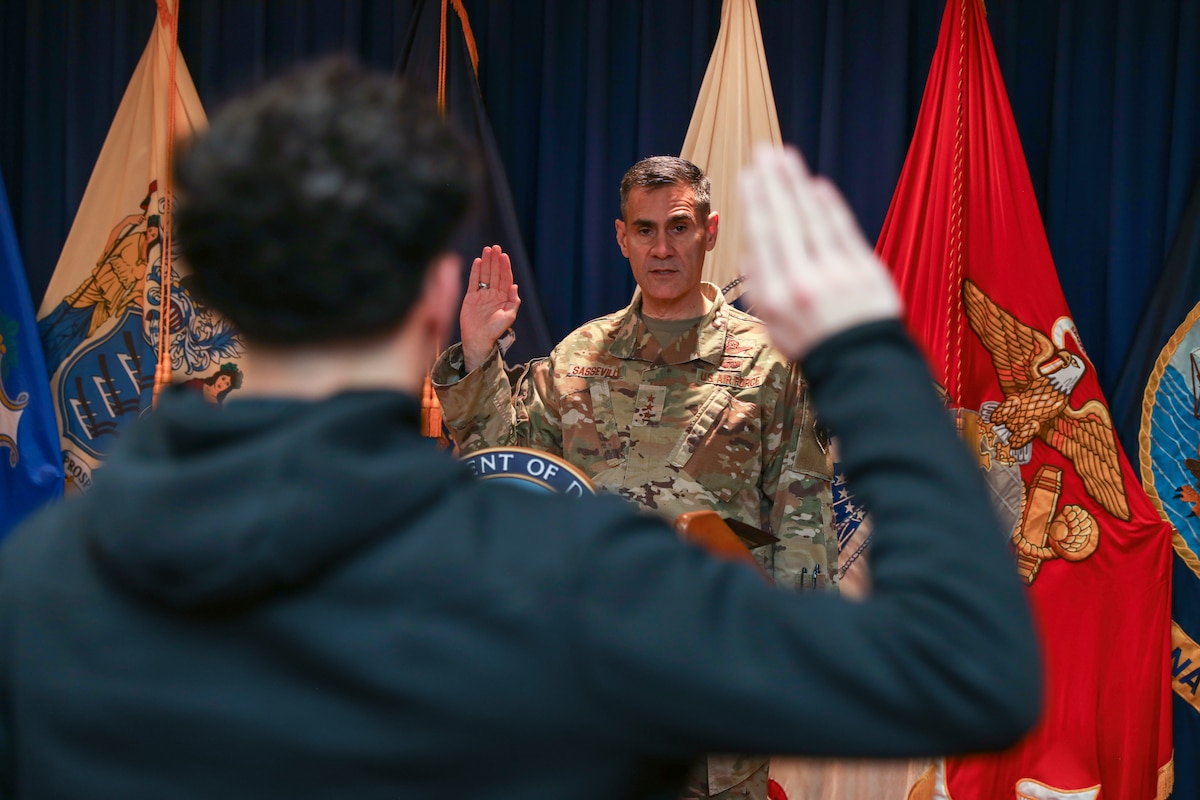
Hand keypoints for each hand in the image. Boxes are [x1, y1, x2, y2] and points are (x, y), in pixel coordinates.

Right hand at [461, 244, 520, 371]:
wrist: (478, 340)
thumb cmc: (495, 331)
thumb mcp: (508, 317)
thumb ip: (513, 301)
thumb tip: (515, 286)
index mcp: (503, 298)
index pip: (505, 278)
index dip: (505, 267)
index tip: (504, 255)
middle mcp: (493, 294)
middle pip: (495, 273)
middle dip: (495, 260)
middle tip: (495, 247)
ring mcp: (482, 295)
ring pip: (485, 274)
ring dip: (486, 262)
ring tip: (487, 250)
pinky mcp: (471, 297)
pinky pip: (473, 282)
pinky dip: (475, 271)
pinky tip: (478, 261)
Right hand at [738, 144, 900, 359]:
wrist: (861, 366)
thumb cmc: (814, 346)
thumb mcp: (774, 328)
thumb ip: (760, 290)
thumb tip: (751, 251)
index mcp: (775, 298)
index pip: (763, 239)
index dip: (756, 204)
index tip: (750, 176)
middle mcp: (802, 282)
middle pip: (786, 221)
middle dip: (774, 183)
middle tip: (765, 152)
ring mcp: (834, 274)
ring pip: (812, 219)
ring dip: (798, 184)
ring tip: (787, 158)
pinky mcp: (863, 270)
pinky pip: (842, 230)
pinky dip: (828, 205)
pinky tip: (817, 185)